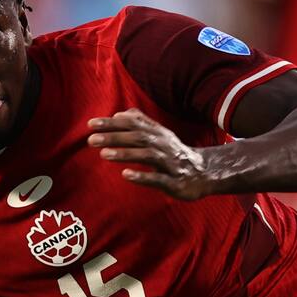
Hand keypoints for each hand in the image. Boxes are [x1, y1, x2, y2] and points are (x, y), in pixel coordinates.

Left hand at [88, 108, 212, 199]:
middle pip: (138, 137)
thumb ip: (140, 122)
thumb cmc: (174, 152)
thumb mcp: (159, 134)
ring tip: (104, 154)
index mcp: (157, 133)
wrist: (205, 173)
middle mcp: (163, 145)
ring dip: (125, 154)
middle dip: (114, 137)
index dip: (112, 123)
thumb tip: (118, 114)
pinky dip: (142, 176)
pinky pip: (158, 179)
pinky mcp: (175, 182)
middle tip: (91, 139)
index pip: (133, 124)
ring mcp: (170, 163)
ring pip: (147, 155)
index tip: (91, 124)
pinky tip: (126, 174)